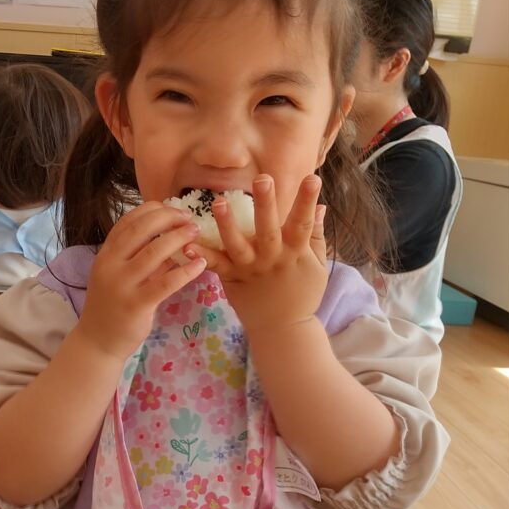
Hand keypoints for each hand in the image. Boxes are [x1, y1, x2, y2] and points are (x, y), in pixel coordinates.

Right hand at [78, 201, 206, 360]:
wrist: (97, 341)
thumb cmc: (111, 305)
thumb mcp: (117, 274)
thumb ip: (137, 256)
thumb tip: (169, 237)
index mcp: (106, 253)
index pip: (128, 220)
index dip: (152, 209)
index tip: (172, 207)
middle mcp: (111, 264)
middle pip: (142, 229)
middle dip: (169, 218)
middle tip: (189, 218)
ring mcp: (122, 284)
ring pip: (155, 252)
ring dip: (179, 238)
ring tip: (196, 233)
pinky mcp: (137, 304)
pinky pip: (166, 282)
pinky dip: (186, 271)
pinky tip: (201, 265)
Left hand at [188, 174, 327, 333]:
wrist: (283, 330)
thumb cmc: (302, 295)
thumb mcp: (317, 266)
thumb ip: (316, 236)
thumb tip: (319, 206)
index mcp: (296, 253)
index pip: (303, 223)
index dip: (307, 200)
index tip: (312, 177)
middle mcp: (272, 259)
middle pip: (269, 229)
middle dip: (266, 204)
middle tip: (262, 178)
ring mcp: (251, 270)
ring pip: (238, 245)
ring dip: (228, 224)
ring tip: (218, 202)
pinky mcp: (233, 280)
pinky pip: (216, 267)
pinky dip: (202, 256)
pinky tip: (188, 245)